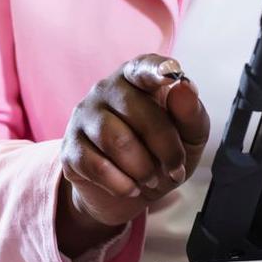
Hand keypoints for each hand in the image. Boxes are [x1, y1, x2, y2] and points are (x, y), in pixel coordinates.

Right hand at [57, 54, 210, 256]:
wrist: (129, 194)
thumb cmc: (162, 154)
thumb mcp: (189, 138)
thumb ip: (191, 113)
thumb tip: (184, 87)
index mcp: (139, 78)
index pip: (144, 66)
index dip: (157, 69)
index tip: (171, 73)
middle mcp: (107, 89)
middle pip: (137, 112)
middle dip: (165, 147)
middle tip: (175, 168)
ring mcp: (84, 116)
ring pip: (115, 140)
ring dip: (142, 167)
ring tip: (151, 178)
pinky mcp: (70, 148)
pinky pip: (97, 166)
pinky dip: (122, 183)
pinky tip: (131, 187)